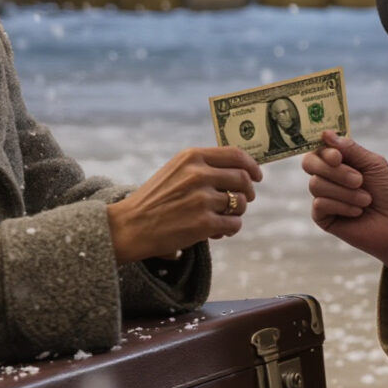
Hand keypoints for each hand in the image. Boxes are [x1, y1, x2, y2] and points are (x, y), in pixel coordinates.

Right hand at [107, 146, 261, 263]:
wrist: (129, 226)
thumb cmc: (154, 199)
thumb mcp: (175, 170)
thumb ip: (204, 166)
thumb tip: (241, 170)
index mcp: (192, 156)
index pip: (235, 155)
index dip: (252, 166)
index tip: (257, 176)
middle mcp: (199, 174)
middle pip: (243, 179)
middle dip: (248, 192)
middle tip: (244, 200)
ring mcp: (202, 199)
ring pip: (241, 203)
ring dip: (237, 213)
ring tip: (223, 218)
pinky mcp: (203, 223)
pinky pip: (234, 224)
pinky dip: (231, 229)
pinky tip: (219, 232)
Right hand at [302, 132, 387, 286]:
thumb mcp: (373, 164)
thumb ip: (350, 148)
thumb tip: (325, 134)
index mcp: (339, 160)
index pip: (318, 148)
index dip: (324, 150)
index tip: (338, 157)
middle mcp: (328, 176)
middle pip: (309, 163)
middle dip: (334, 171)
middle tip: (359, 180)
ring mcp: (323, 196)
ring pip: (315, 184)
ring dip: (345, 192)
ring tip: (366, 199)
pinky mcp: (322, 217)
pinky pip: (319, 204)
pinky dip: (342, 206)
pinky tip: (357, 212)